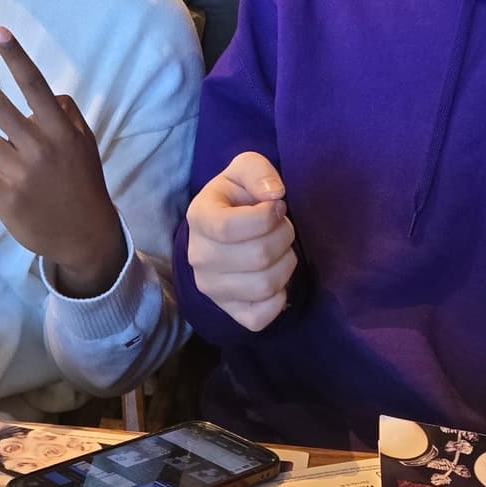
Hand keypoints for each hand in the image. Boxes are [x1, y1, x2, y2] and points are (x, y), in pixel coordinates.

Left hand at [0, 28, 124, 295]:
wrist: (86, 236)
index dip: (16, 57)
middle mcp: (40, 147)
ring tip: (4, 158)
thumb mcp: (85, 145)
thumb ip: (67, 116)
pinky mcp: (6, 200)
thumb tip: (50, 94)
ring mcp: (21, 174)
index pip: (35, 85)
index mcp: (59, 130)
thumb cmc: (82, 183)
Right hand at [185, 152, 296, 330]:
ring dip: (286, 264)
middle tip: (282, 227)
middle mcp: (199, 257)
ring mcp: (211, 288)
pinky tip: (276, 277)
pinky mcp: (229, 311)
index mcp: (199, 218)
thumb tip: (274, 194)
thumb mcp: (244, 170)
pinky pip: (263, 315)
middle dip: (284, 236)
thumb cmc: (237, 199)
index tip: (276, 207)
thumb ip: (257, 170)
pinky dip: (280, 297)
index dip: (266, 217)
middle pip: (258, 256)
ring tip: (280, 250)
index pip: (231, 227)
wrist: (223, 232)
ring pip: (265, 285)